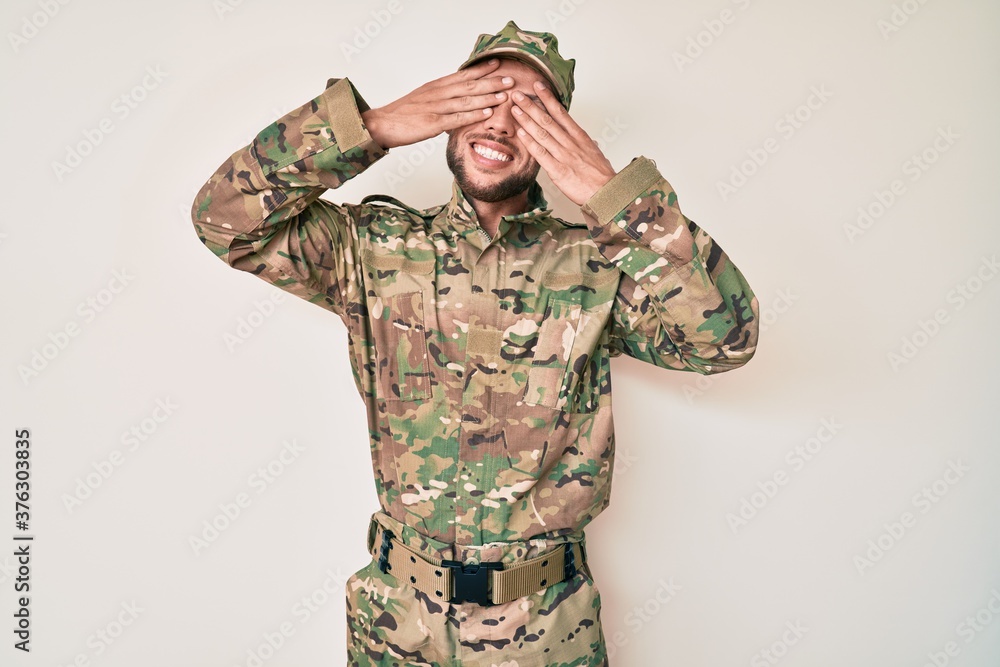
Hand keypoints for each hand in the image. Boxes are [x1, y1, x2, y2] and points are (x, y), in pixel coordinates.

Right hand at [361, 59, 515, 149]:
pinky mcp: (432, 123)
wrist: (382, 124)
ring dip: (487, 97)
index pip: (463, 75)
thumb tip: (458, 100)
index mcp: (436, 86)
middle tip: (510, 78)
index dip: (482, 69)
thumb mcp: (423, 100)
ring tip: (505, 95)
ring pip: (466, 100)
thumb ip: (442, 98)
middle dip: (492, 81)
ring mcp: (435, 108)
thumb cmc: (402, 114)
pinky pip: (457, 118)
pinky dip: (473, 115)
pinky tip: (486, 114)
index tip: (498, 64)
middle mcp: (437, 94)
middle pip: (469, 85)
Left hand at [510, 81, 617, 205]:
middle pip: (547, 120)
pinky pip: (541, 154)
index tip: (538, 86)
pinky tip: (521, 133)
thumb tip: (591, 141)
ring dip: (526, 120)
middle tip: (518, 94)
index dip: (548, 98)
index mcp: (580, 137)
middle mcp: (570, 143)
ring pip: (542, 133)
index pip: (561, 113)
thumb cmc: (603, 176)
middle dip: (531, 105)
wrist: (608, 193)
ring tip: (515, 109)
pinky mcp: (558, 170)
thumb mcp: (597, 155)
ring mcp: (564, 156)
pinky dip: (530, 142)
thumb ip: (589, 146)